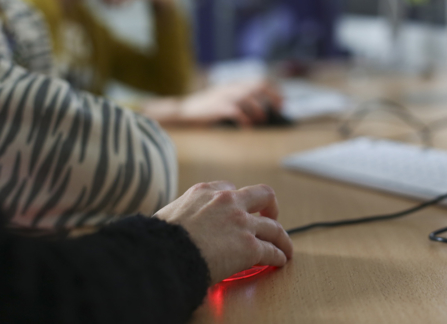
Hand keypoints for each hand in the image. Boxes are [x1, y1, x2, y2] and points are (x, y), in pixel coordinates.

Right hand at [143, 80, 282, 126]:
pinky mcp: (218, 107)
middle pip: (258, 85)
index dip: (273, 90)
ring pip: (248, 97)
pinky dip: (244, 120)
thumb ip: (239, 100)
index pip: (259, 81)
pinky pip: (236, 111)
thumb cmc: (205, 108)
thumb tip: (259, 109)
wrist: (184, 110)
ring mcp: (224, 96)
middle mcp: (231, 88)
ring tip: (261, 120)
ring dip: (258, 109)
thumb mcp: (223, 99)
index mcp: (233, 85)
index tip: (282, 101)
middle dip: (272, 96)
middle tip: (279, 108)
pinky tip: (247, 127)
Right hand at [155, 182, 292, 284]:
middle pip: (262, 195)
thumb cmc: (160, 238)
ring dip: (282, 237)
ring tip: (285, 247)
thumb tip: (174, 224)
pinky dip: (278, 256)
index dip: (237, 199)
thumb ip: (181, 213)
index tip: (239, 208)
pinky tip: (279, 261)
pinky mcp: (249, 246)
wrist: (165, 253)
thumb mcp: (169, 213)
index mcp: (205, 191)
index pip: (229, 188)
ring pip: (273, 226)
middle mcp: (227, 201)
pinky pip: (271, 250)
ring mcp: (241, 222)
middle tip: (271, 216)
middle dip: (270, 206)